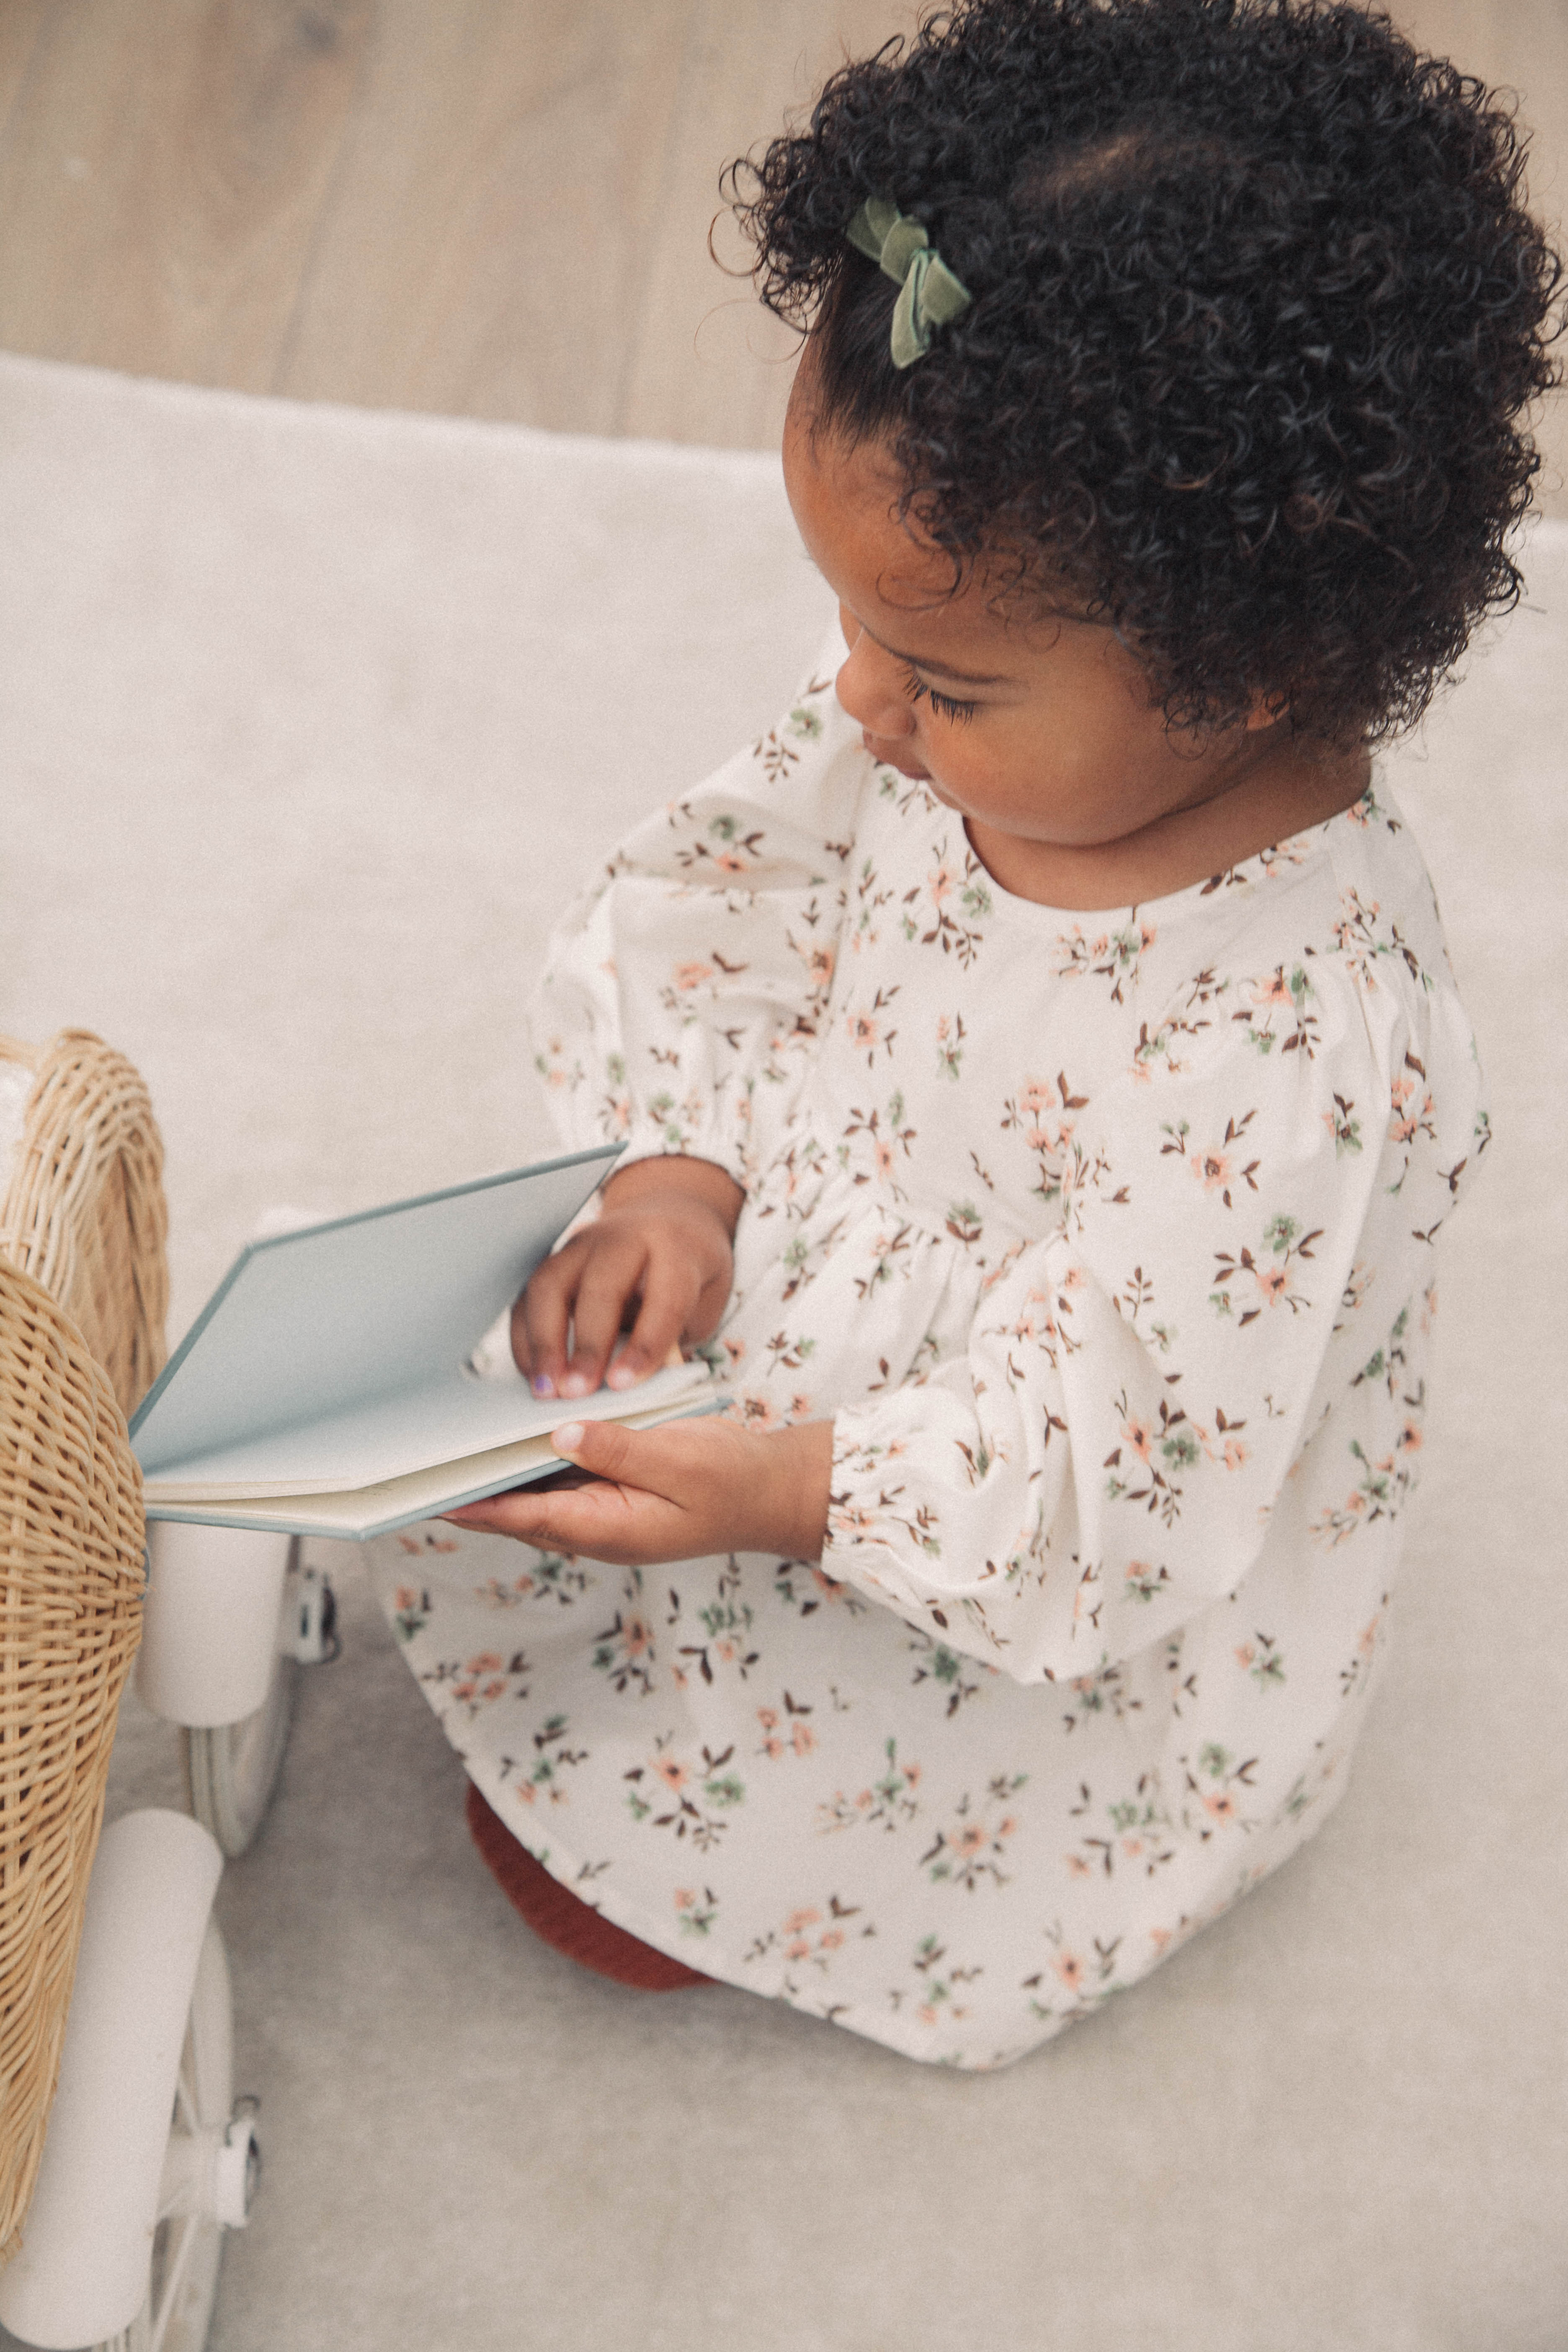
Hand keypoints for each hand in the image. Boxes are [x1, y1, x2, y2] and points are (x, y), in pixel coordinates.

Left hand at [444, 1414, 832, 1566]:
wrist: (769, 1491)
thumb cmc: (732, 1480)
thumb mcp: (679, 1458)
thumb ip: (618, 1449)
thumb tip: (560, 1435)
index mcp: (608, 1528)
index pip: (525, 1517)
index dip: (476, 1506)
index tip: (432, 1495)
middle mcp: (596, 1527)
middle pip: (518, 1511)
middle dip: (473, 1491)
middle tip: (421, 1466)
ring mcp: (603, 1512)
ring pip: (536, 1494)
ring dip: (499, 1474)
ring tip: (450, 1446)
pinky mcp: (612, 1492)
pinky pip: (561, 1479)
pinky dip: (533, 1459)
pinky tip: (512, 1432)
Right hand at [513, 1155, 742, 1399]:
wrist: (667, 1218)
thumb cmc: (688, 1273)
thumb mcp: (703, 1303)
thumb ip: (675, 1339)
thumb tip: (631, 1383)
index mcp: (675, 1248)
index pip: (663, 1297)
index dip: (644, 1344)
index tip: (623, 1385)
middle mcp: (624, 1238)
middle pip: (600, 1289)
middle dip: (586, 1346)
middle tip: (577, 1393)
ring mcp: (582, 1244)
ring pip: (550, 1287)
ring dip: (544, 1344)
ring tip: (546, 1390)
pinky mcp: (554, 1258)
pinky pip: (528, 1297)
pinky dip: (526, 1338)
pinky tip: (534, 1373)